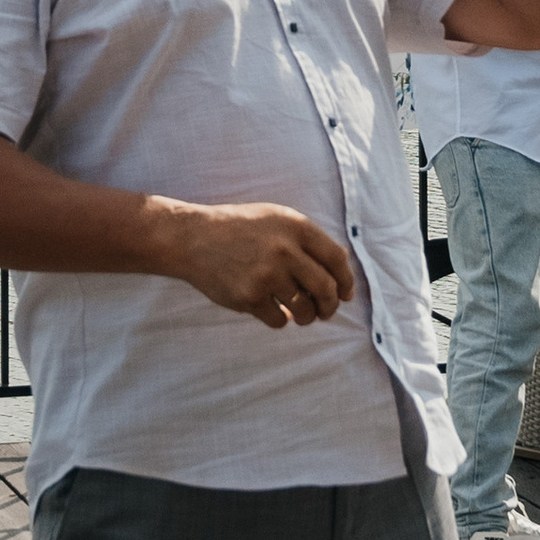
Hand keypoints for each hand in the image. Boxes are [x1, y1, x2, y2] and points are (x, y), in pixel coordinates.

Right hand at [167, 201, 356, 328]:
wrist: (193, 238)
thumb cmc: (240, 229)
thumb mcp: (276, 219)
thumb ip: (308, 240)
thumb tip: (341, 276)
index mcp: (295, 226)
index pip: (337, 259)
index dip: (346, 281)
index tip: (345, 294)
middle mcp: (284, 250)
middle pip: (326, 288)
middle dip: (331, 306)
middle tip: (326, 311)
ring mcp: (266, 275)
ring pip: (305, 310)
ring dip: (308, 317)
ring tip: (301, 314)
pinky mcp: (249, 297)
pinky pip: (280, 320)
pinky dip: (281, 319)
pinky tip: (272, 309)